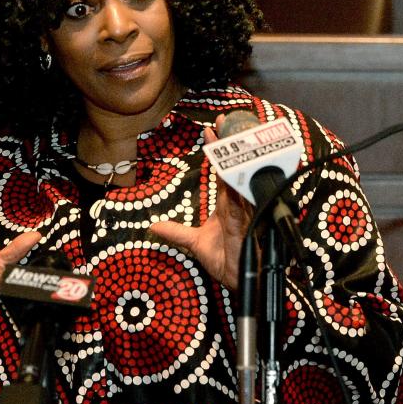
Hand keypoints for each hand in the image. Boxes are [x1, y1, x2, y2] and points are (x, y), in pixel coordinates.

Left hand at [148, 124, 251, 288]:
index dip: (217, 151)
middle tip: (226, 120)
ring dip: (237, 157)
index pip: (222, 171)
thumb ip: (176, 233)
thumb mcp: (194, 244)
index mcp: (228, 205)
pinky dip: (239, 186)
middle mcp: (238, 204)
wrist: (241, 283)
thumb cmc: (226, 262)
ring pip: (240, 179)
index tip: (211, 129)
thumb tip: (154, 226)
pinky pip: (243, 201)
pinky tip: (234, 170)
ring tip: (232, 134)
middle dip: (232, 143)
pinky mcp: (249, 223)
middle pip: (235, 168)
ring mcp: (245, 211)